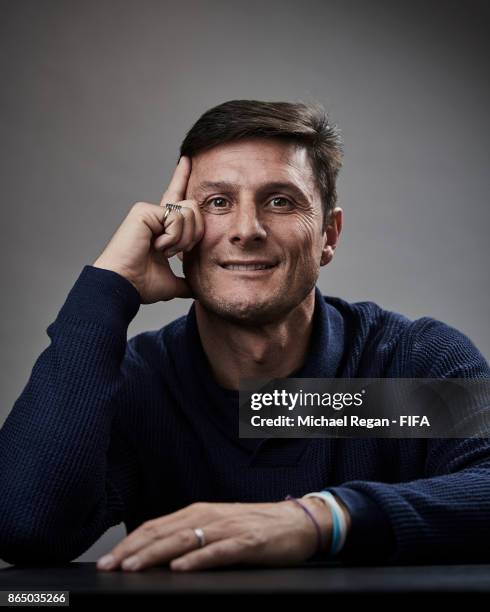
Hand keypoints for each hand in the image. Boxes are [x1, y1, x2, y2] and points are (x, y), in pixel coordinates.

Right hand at [93, 156, 203, 303]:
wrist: (124, 286)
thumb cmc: (141, 285)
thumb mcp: (171, 284)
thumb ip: (185, 281)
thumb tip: (196, 290)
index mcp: (161, 227)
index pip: (177, 199)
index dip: (183, 178)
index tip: (188, 159)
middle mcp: (155, 214)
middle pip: (194, 209)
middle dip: (193, 236)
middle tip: (172, 252)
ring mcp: (149, 211)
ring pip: (189, 213)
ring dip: (181, 240)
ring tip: (161, 250)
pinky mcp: (144, 210)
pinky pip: (176, 218)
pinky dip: (172, 238)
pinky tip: (155, 246)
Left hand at [96, 499, 332, 571]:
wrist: (296, 521)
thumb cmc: (255, 525)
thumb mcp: (218, 526)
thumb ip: (191, 535)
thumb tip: (158, 554)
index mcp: (199, 512)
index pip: (156, 526)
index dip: (130, 542)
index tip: (108, 560)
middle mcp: (209, 516)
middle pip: (164, 532)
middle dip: (133, 550)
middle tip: (108, 566)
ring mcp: (228, 528)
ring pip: (185, 540)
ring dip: (156, 554)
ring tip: (133, 567)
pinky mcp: (247, 542)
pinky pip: (218, 552)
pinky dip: (197, 560)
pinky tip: (180, 568)